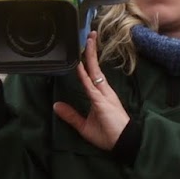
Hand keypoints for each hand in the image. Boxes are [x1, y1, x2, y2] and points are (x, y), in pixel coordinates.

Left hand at [53, 33, 129, 149]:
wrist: (123, 143)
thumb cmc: (107, 135)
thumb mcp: (84, 126)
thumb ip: (71, 115)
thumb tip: (56, 106)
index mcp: (100, 95)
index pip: (92, 74)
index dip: (87, 61)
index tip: (84, 47)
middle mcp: (103, 91)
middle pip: (95, 68)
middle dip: (91, 51)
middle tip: (90, 34)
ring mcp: (104, 95)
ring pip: (94, 72)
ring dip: (90, 56)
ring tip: (88, 40)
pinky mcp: (102, 102)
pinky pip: (91, 85)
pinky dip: (85, 75)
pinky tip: (79, 65)